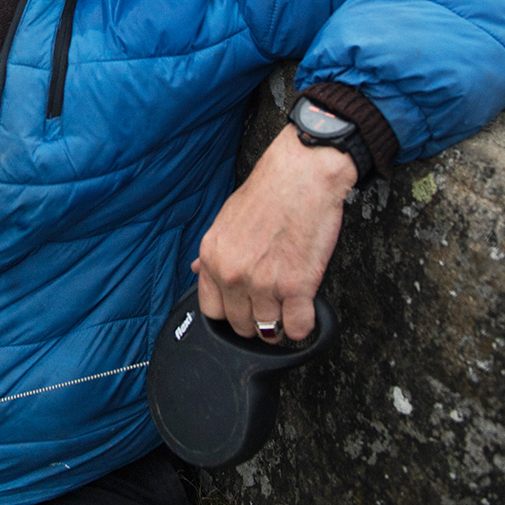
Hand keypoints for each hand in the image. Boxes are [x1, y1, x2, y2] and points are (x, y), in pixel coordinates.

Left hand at [192, 123, 356, 340]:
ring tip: (288, 308)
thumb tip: (198, 271)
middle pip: (239, 326)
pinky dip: (305, 324)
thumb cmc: (269, 191)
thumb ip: (213, 252)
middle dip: (255, 322)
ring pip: (269, 331)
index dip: (229, 314)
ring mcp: (263, 283)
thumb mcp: (226, 218)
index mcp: (213, 256)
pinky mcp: (297, 286)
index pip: (210, 310)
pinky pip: (299, 328)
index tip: (241, 311)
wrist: (303, 173)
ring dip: (281, 325)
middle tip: (269, 307)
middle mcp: (232, 273)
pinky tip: (306, 310)